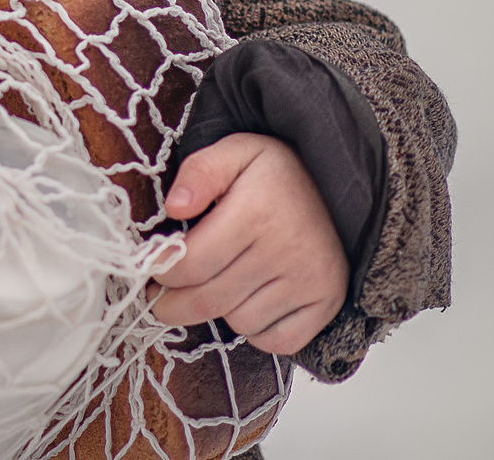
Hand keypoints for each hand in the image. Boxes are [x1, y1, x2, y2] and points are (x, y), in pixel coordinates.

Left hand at [150, 132, 346, 354]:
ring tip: (219, 284)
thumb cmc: (278, 173)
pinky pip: (277, 342)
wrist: (343, 185)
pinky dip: (257, 331)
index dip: (161, 273)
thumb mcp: (235, 152)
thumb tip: (173, 207)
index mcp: (255, 213)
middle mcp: (286, 252)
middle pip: (209, 300)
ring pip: (240, 322)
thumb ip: (199, 173)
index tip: (150, 271)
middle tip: (160, 299)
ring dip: (220, 311)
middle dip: (173, 304)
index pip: (191, 265)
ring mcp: (309, 282)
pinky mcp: (327, 303)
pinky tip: (251, 302)